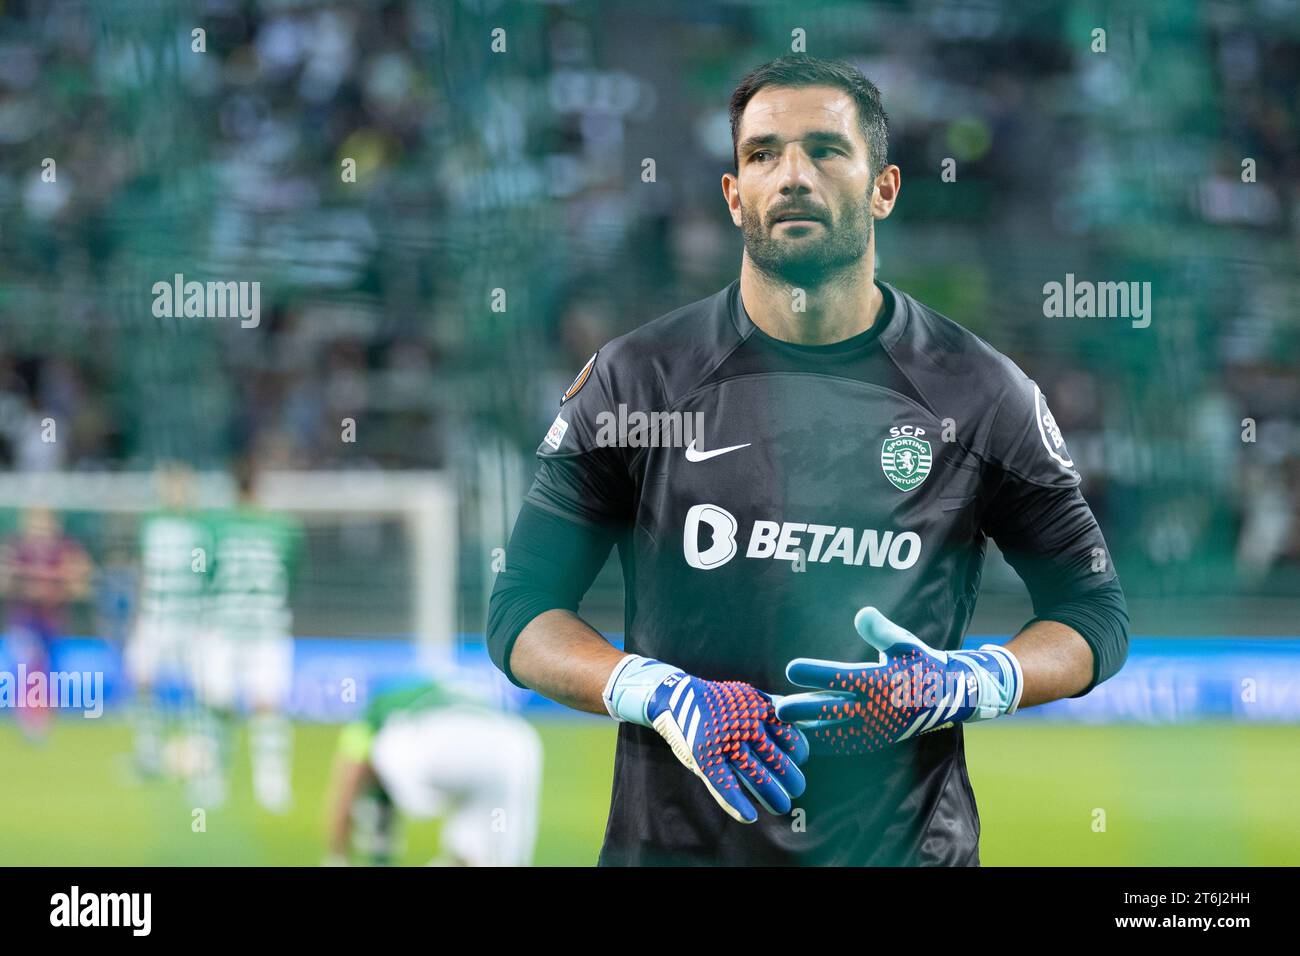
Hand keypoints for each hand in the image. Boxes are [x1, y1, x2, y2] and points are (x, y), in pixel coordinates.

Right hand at [604, 656, 808, 822]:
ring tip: (781, 806)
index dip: (797, 751)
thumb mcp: (746, 698)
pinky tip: (749, 816)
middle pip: (775, 759)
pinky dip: (737, 803)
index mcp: (758, 711)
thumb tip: (805, 722)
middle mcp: (744, 726)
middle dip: (790, 778)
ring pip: (755, 774)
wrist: (675, 697)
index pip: (789, 737)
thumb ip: (772, 709)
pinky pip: (725, 784)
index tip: (798, 760)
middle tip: (796, 790)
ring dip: (771, 794)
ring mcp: (725, 742)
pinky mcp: (705, 756)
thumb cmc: (717, 703)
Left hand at [774, 607, 1022, 754]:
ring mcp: (872, 729)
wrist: (944, 699)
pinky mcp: (871, 741)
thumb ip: (882, 630)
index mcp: (880, 681)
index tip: (792, 669)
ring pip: (832, 734)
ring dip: (805, 730)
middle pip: (830, 710)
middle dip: (802, 710)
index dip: (815, 673)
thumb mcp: (905, 643)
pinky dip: (819, 743)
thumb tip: (863, 614)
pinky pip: (840, 745)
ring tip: (779, 724)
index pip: (841, 677)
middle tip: (777, 707)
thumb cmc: (920, 664)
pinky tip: (798, 737)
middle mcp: (875, 709)